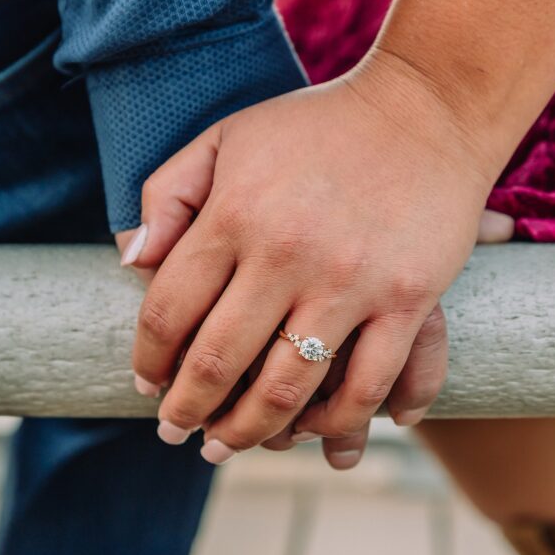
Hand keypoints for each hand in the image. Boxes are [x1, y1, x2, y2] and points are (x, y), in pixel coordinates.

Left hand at [123, 51, 498, 462]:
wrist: (426, 108)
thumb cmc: (317, 126)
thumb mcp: (227, 138)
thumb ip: (167, 195)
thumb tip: (129, 263)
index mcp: (234, 213)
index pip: (168, 311)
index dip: (148, 360)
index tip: (146, 385)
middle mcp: (286, 252)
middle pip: (217, 362)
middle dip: (187, 411)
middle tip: (175, 434)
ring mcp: (350, 280)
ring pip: (287, 390)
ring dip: (249, 432)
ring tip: (227, 446)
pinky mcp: (409, 298)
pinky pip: (367, 386)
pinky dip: (339, 422)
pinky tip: (316, 433)